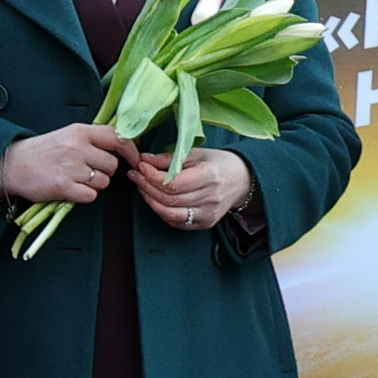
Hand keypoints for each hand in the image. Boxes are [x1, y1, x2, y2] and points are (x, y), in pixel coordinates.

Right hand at [0, 123, 130, 208]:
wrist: (13, 164)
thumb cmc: (42, 151)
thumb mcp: (68, 134)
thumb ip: (93, 138)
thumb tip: (123, 143)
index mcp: (80, 131)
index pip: (117, 138)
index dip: (131, 150)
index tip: (134, 159)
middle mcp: (77, 147)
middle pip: (112, 165)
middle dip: (105, 171)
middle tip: (88, 171)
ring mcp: (70, 167)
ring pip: (103, 182)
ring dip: (94, 184)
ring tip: (76, 179)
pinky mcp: (63, 187)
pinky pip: (91, 196)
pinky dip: (84, 196)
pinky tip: (72, 189)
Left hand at [129, 148, 252, 231]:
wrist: (241, 180)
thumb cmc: (217, 163)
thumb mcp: (196, 154)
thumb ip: (170, 158)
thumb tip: (145, 159)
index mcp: (210, 176)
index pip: (173, 183)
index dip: (152, 176)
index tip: (141, 166)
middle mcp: (210, 198)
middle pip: (169, 199)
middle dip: (146, 187)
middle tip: (135, 175)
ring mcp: (208, 214)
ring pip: (170, 213)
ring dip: (150, 201)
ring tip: (141, 187)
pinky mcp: (205, 224)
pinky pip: (176, 222)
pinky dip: (161, 211)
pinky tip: (154, 199)